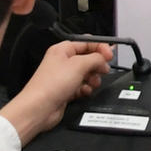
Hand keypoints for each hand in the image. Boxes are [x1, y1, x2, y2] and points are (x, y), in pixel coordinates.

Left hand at [0, 39, 115, 140]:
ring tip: (93, 83)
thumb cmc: (50, 85)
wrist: (39, 108)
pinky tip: (85, 91)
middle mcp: (63, 62)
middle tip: (103, 70)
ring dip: (93, 79)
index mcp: (62, 50)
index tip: (110, 55)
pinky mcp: (66, 90)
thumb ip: (95, 58)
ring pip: (87, 73)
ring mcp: (64, 77)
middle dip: (97, 65)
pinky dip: (86, 89)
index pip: (87, 42)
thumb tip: (104, 58)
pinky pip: (82, 86)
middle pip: (88, 58)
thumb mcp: (79, 65)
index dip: (100, 47)